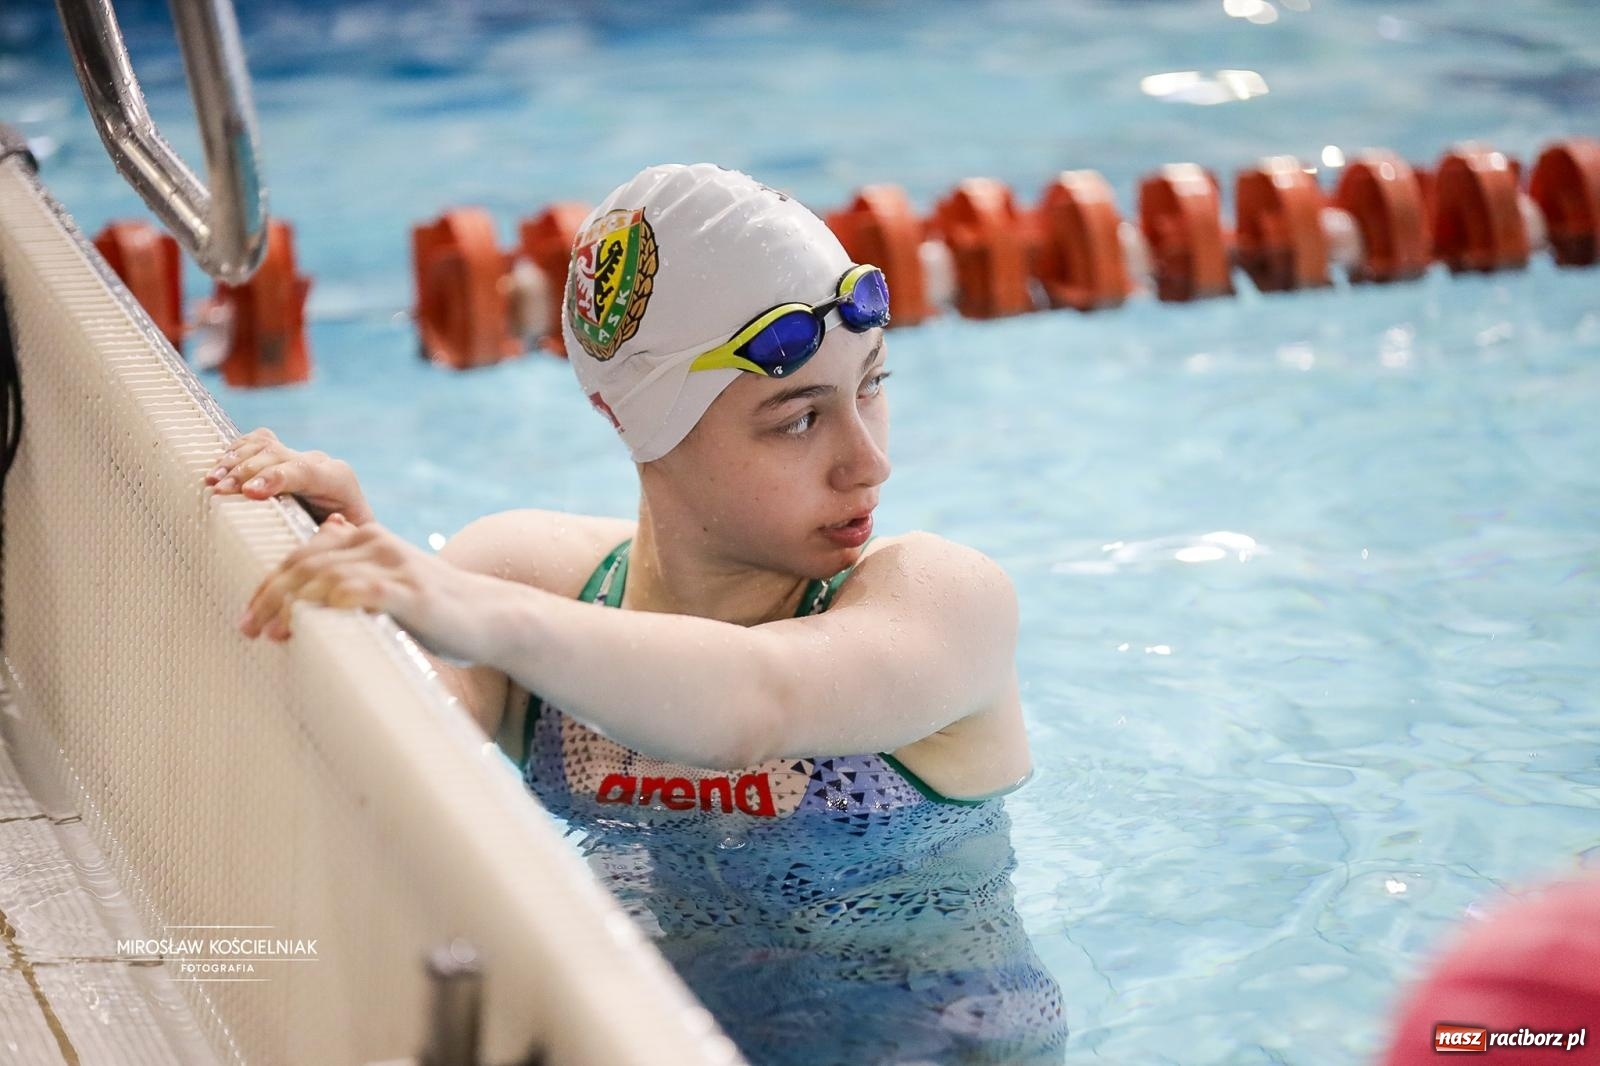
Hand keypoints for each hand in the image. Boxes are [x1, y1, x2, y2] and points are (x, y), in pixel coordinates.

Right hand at [206, 427, 374, 525]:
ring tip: (212, 480)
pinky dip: (234, 453)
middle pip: (277, 455)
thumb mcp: (349, 539)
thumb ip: (342, 532)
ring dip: (234, 461)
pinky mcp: (282, 457)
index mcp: (338, 480)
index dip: (275, 477)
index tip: (250, 492)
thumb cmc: (345, 539)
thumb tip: (332, 521)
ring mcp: (298, 457)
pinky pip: (256, 444)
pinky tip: (217, 469)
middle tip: (220, 491)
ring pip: (264, 446)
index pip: (305, 470)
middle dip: (246, 471)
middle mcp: (319, 462)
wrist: (348, 525)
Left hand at [237, 514, 501, 663]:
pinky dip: (329, 607)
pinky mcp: (410, 592)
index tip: (246, 616)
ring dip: (291, 606)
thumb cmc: (435, 608)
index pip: (301, 554)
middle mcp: (376, 543)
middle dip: (269, 596)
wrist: (492, 618)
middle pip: (305, 563)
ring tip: (272, 634)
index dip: (268, 584)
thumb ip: (355, 567)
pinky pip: (358, 593)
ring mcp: (394, 566)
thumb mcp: (389, 581)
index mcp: (367, 536)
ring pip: (324, 577)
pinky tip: (308, 627)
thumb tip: (324, 540)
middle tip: (246, 629)